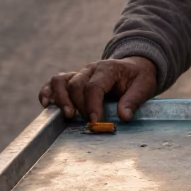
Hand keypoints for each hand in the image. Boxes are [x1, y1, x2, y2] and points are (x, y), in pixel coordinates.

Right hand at [39, 57, 157, 122]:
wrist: (134, 67)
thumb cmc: (138, 78)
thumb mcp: (144, 86)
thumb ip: (134, 100)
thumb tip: (124, 117)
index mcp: (108, 68)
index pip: (94, 86)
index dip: (92, 105)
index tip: (95, 122)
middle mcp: (90, 69)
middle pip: (75, 85)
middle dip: (79, 106)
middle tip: (87, 123)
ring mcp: (79, 73)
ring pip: (60, 81)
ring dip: (60, 99)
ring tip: (68, 115)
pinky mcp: (73, 79)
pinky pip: (55, 82)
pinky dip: (47, 92)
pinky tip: (46, 105)